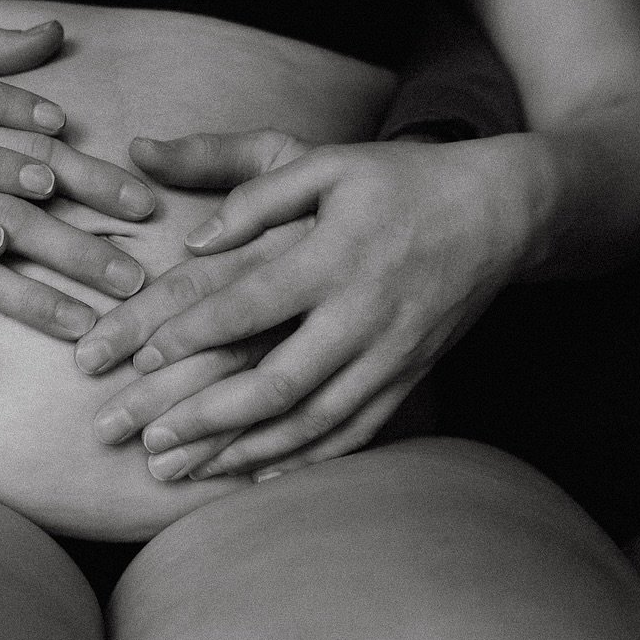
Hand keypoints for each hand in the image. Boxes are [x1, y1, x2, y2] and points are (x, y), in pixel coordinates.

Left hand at [76, 130, 527, 478]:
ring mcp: (390, 354)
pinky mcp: (408, 376)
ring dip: (242, 451)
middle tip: (143, 441)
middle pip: (276, 382)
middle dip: (205, 417)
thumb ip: (258, 195)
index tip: (140, 359)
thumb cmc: (400, 180)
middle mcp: (362, 314)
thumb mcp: (329, 163)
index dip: (192, 334)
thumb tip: (196, 242)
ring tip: (182, 470)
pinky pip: (353, 432)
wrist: (500, 211)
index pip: (250, 304)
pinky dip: (303, 459)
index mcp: (334, 256)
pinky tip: (255, 475)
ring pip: (311, 421)